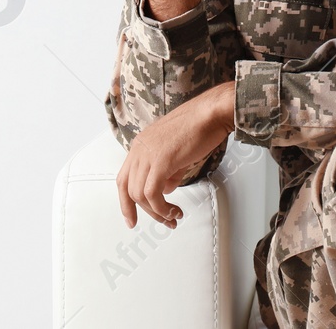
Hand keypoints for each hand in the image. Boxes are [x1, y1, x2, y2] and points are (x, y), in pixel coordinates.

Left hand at [117, 82, 236, 228]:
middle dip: (141, 211)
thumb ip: (167, 172)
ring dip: (156, 212)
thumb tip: (165, 189)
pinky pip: (152, 193)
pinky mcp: (160, 160)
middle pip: (128, 189)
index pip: (124, 178)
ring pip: (139, 194)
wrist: (211, 113)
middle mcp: (139, 149)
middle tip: (161, 222)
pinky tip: (173, 210)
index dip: (125, 201)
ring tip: (173, 216)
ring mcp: (148, 154)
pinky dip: (161, 207)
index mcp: (141, 144)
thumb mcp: (176, 153)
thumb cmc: (199, 128)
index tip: (131, 218)